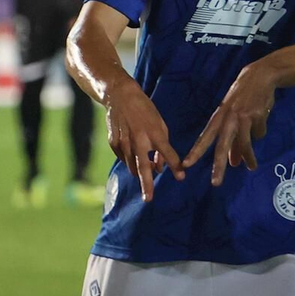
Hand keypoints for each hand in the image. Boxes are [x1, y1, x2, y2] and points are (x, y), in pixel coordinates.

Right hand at [104, 80, 182, 202]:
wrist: (120, 96)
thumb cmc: (145, 110)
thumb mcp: (159, 124)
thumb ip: (162, 146)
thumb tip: (160, 167)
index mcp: (154, 133)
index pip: (167, 153)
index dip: (175, 166)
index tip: (181, 177)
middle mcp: (138, 140)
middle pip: (143, 167)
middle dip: (146, 185)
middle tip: (149, 199)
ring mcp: (123, 143)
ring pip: (132, 166)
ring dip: (141, 173)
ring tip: (149, 173)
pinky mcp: (113, 144)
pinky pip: (124, 159)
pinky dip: (132, 162)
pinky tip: (136, 156)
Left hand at [182, 62, 278, 185]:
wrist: (260, 76)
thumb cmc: (244, 98)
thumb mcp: (234, 116)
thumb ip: (234, 141)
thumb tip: (233, 163)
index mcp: (218, 118)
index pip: (204, 138)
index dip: (195, 152)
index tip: (185, 165)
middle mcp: (227, 119)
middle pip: (221, 146)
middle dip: (218, 166)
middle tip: (215, 183)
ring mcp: (242, 117)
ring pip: (244, 143)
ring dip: (248, 157)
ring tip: (251, 167)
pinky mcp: (256, 116)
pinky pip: (259, 133)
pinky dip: (260, 132)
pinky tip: (261, 124)